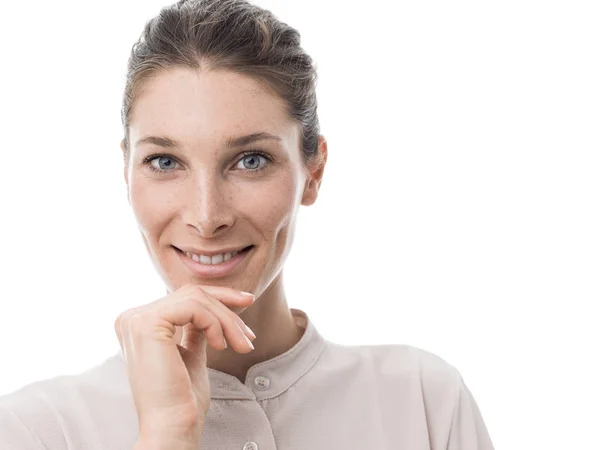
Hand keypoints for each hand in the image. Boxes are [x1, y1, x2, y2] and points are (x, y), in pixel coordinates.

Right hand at [115, 283, 256, 443]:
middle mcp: (131, 317)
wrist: (172, 426)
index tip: (247, 303)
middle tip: (249, 334)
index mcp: (138, 324)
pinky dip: (215, 324)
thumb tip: (214, 308)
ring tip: (241, 345)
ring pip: (196, 299)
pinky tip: (220, 346)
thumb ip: (195, 329)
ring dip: (227, 321)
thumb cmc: (182, 399)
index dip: (219, 298)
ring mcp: (135, 319)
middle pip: (191, 293)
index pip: (184, 297)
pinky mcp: (146, 323)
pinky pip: (193, 307)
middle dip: (227, 310)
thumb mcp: (190, 353)